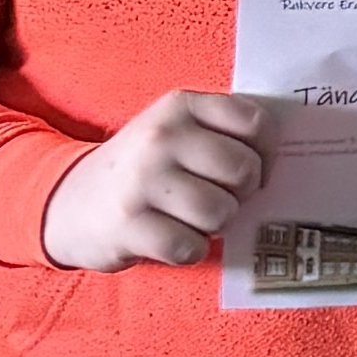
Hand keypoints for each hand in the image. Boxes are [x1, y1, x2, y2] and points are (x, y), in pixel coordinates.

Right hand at [40, 87, 267, 271]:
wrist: (70, 202)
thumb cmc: (144, 169)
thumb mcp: (176, 131)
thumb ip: (224, 132)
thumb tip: (287, 156)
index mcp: (180, 106)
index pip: (257, 124)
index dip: (266, 154)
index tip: (247, 168)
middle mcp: (161, 137)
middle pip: (244, 171)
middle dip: (241, 193)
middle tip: (217, 196)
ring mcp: (143, 182)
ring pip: (221, 212)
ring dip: (214, 225)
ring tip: (189, 217)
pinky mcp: (129, 227)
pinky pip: (192, 247)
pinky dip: (189, 250)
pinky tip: (168, 237)